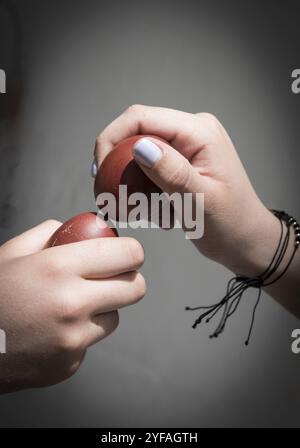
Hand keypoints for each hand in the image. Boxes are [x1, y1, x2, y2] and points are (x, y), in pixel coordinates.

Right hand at [0, 220, 145, 392]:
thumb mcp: (13, 253)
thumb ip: (49, 234)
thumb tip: (79, 229)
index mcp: (58, 268)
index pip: (127, 254)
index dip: (132, 252)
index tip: (128, 254)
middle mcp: (71, 304)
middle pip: (136, 289)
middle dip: (128, 280)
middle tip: (111, 279)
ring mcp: (72, 339)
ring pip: (114, 318)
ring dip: (101, 311)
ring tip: (68, 309)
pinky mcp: (70, 364)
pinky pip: (90, 343)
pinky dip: (79, 336)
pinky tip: (52, 332)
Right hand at [95, 105, 299, 317]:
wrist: (246, 240)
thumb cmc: (230, 224)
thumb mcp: (200, 201)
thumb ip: (171, 172)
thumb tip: (139, 146)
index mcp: (199, 132)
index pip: (141, 118)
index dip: (112, 138)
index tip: (100, 171)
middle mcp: (192, 130)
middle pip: (136, 131)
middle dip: (116, 160)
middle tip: (108, 193)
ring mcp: (187, 145)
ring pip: (139, 150)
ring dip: (128, 177)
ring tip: (132, 206)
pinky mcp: (182, 160)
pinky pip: (149, 164)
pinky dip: (140, 185)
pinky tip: (148, 208)